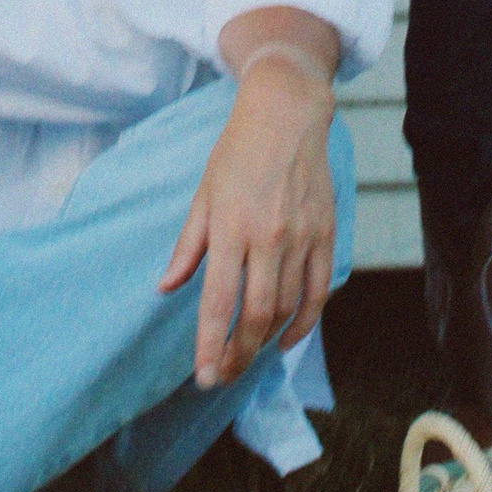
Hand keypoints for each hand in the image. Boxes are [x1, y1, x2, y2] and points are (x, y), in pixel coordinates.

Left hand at [157, 46, 339, 386]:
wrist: (286, 115)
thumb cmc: (236, 154)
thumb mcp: (202, 196)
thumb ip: (187, 247)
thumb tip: (165, 288)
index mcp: (230, 227)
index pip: (217, 301)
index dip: (210, 345)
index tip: (204, 376)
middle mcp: (268, 236)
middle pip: (256, 314)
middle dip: (238, 354)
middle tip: (223, 374)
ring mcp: (301, 237)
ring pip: (288, 308)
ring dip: (266, 341)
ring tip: (247, 356)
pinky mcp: (326, 234)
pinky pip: (319, 291)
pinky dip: (305, 322)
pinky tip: (287, 338)